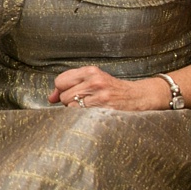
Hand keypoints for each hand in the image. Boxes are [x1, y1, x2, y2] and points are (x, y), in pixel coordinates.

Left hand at [49, 65, 165, 111]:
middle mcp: (95, 81)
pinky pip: (82, 116)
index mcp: (91, 71)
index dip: (61, 90)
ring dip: (77, 111)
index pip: (61, 80)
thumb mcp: (94, 80)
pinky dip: (83, 118)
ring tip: (90, 109)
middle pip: (65, 96)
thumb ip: (72, 85)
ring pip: (71, 108)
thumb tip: (51, 98)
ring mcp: (100, 96)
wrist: (139, 97)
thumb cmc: (113, 89)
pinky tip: (93, 115)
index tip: (67, 95)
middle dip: (70, 102)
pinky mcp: (105, 109)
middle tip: (85, 103)